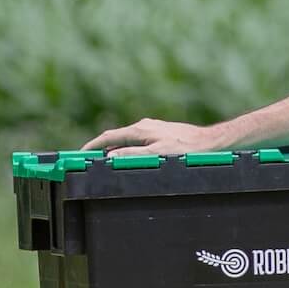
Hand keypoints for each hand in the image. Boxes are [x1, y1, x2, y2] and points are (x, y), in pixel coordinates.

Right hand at [83, 118, 216, 157]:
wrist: (209, 142)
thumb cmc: (186, 148)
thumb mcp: (157, 154)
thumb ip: (133, 155)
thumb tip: (111, 156)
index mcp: (140, 129)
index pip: (109, 137)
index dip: (92, 146)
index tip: (79, 155)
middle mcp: (144, 125)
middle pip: (116, 137)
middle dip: (100, 147)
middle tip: (87, 160)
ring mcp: (152, 128)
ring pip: (127, 139)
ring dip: (114, 148)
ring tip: (104, 161)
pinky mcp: (160, 133)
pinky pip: (137, 141)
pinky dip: (127, 148)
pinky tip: (129, 158)